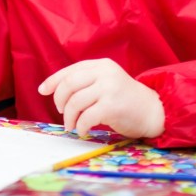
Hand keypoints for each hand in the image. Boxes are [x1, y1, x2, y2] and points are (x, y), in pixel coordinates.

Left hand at [38, 58, 164, 137]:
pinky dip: (80, 126)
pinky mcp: (113, 105)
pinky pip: (86, 117)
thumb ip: (86, 82)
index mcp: (101, 65)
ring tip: (72, 125)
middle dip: (60, 101)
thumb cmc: (125, 100)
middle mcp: (105, 72)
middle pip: (69, 84)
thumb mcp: (106, 83)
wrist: (153, 111)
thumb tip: (53, 90)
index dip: (53, 81)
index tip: (42, 90)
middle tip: (62, 113)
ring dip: (69, 117)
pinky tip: (83, 131)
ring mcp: (109, 88)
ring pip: (75, 101)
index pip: (70, 70)